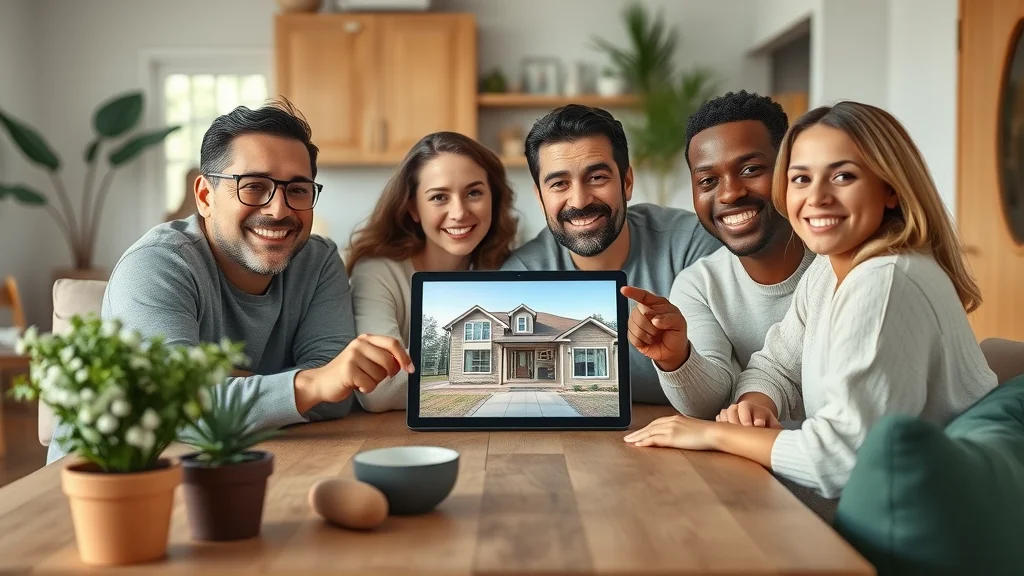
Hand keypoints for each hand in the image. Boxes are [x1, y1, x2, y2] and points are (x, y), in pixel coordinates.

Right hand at [295, 334, 413, 411]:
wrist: (322, 382)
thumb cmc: (349, 372)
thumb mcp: (366, 359)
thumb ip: (384, 356)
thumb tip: (406, 363)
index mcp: (366, 339)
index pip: (393, 343)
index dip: (404, 357)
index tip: (410, 369)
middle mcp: (359, 344)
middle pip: (389, 361)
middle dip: (388, 373)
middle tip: (377, 376)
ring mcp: (352, 356)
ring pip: (380, 374)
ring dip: (374, 382)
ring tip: (361, 379)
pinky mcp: (348, 370)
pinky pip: (370, 384)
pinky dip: (366, 389)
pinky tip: (356, 385)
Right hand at [620, 286, 689, 371]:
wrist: (673, 350)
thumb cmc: (676, 333)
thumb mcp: (679, 323)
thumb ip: (669, 319)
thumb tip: (655, 320)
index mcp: (657, 304)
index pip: (643, 296)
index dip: (633, 292)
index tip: (624, 290)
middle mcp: (645, 311)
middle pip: (637, 313)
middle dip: (649, 324)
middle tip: (659, 329)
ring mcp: (637, 323)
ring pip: (633, 325)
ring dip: (647, 334)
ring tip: (655, 336)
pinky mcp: (633, 335)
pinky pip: (631, 337)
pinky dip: (642, 341)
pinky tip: (649, 341)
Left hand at [622, 414, 714, 450]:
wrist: (715, 433)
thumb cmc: (708, 433)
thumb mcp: (693, 429)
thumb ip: (684, 430)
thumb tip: (681, 435)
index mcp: (676, 418)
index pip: (656, 423)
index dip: (646, 428)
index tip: (638, 432)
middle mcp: (671, 421)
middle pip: (650, 427)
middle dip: (638, 432)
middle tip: (627, 438)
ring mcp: (671, 428)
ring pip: (649, 432)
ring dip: (637, 437)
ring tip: (628, 441)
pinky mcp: (672, 437)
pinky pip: (655, 439)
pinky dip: (645, 441)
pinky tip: (638, 444)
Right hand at [716, 400, 781, 428]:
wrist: (754, 422)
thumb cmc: (765, 428)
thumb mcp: (773, 427)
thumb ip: (776, 431)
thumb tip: (783, 437)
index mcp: (760, 411)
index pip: (758, 410)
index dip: (758, 417)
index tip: (758, 425)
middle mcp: (745, 408)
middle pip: (741, 406)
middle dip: (742, 417)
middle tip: (744, 427)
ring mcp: (734, 411)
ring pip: (728, 410)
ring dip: (729, 420)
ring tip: (732, 431)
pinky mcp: (724, 417)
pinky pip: (719, 417)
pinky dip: (721, 423)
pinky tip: (724, 431)